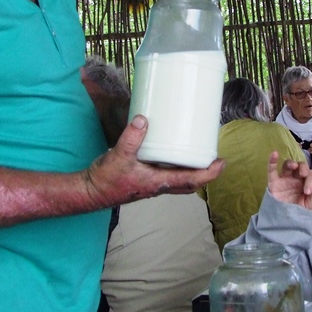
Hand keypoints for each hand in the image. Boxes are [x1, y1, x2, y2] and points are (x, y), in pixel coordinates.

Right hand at [85, 114, 224, 207]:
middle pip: (190, 183)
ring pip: (179, 181)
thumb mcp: (119, 156)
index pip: (192, 181)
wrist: (90, 191)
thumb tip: (143, 119)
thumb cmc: (106, 180)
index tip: (221, 163)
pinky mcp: (144, 180)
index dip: (209, 173)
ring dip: (191, 171)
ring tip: (197, 154)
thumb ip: (131, 137)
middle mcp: (159, 186)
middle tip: (214, 159)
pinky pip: (167, 175)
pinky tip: (171, 153)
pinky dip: (175, 167)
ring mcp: (152, 184)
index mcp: (158, 183)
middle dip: (205, 173)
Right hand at [266, 151, 311, 210]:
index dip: (311, 181)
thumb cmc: (298, 213)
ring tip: (293, 166)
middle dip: (303, 168)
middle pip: (301, 166)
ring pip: (288, 165)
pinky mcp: (273, 182)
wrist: (284, 223)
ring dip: (291, 163)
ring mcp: (284, 179)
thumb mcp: (309, 205)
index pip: (311, 175)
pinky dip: (272, 161)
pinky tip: (274, 153)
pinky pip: (272, 170)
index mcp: (307, 183)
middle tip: (303, 175)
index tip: (308, 192)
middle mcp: (296, 178)